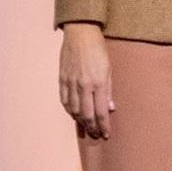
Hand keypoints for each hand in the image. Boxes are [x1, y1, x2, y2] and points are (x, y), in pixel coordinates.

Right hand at [58, 22, 114, 138]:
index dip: (103, 125)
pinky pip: (64, 102)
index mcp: (98, 83)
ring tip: (86, 129)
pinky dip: (69, 111)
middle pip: (86, 115)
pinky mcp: (62, 81)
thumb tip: (110, 108)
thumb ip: (109, 90)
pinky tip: (74, 116)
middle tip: (96, 136)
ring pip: (73, 110)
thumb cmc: (98, 50)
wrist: (80, 34)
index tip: (105, 134)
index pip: (101, 112)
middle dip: (92, 128)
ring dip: (80, 122)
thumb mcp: (110, 68)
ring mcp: (70, 84)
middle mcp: (83, 86)